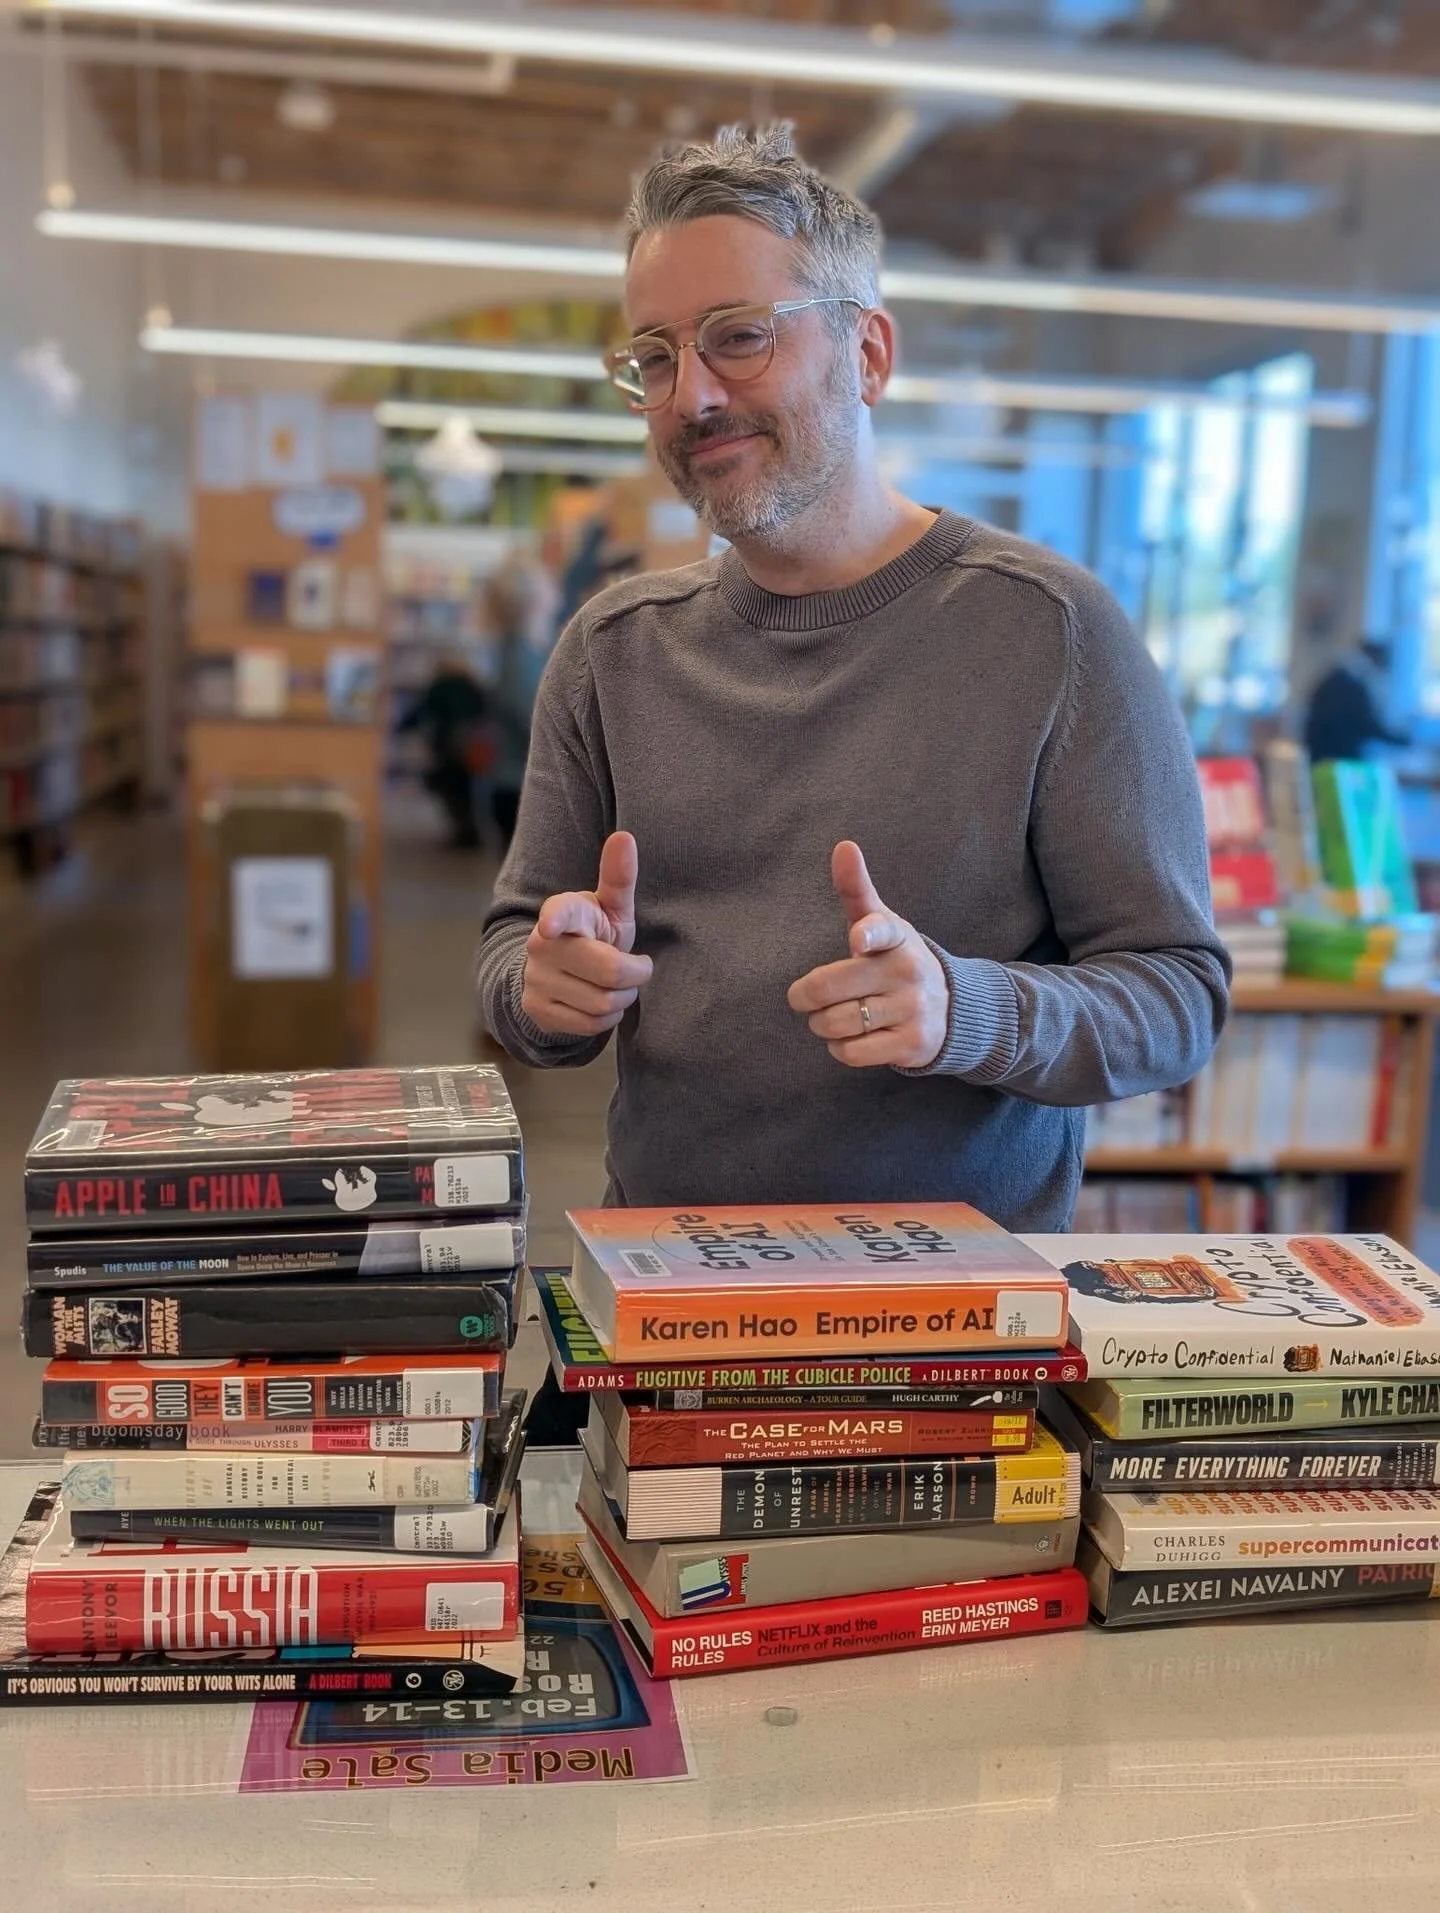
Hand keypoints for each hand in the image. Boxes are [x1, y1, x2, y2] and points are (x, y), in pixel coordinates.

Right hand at [521, 831, 653, 1036]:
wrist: (557, 975)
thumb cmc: (594, 934)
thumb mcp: (609, 907)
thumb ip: (618, 876)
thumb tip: (624, 836)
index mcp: (563, 912)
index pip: (560, 912)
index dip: (556, 918)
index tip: (549, 927)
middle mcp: (542, 945)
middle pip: (609, 972)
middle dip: (635, 974)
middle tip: (636, 968)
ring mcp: (536, 979)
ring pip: (602, 1003)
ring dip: (622, 998)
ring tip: (616, 986)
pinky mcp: (538, 1011)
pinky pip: (590, 1025)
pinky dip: (606, 1018)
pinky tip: (600, 1003)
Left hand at [787, 841, 948, 1069]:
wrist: (952, 1009)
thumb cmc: (897, 960)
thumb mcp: (883, 924)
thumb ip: (856, 889)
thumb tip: (843, 845)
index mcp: (897, 937)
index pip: (880, 931)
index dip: (867, 934)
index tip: (857, 939)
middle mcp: (908, 972)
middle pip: (830, 988)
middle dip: (805, 998)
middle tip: (804, 999)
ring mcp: (913, 1009)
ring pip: (837, 1024)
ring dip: (821, 1025)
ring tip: (829, 1019)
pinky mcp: (912, 1044)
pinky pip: (852, 1052)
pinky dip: (840, 1048)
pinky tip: (850, 1038)